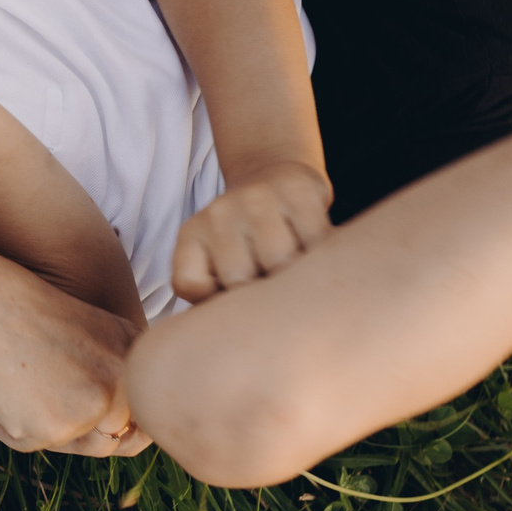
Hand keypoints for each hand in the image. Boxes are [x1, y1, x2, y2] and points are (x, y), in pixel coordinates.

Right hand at [0, 238, 149, 452]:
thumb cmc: (4, 309)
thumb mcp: (69, 335)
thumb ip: (98, 378)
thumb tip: (113, 440)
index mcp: (132, 344)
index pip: (135, 411)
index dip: (99, 416)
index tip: (57, 397)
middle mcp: (125, 376)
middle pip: (111, 438)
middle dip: (70, 428)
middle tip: (27, 391)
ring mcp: (96, 404)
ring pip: (71, 445)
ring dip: (39, 426)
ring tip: (8, 384)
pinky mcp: (59, 428)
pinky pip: (30, 445)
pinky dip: (3, 424)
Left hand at [169, 159, 332, 302]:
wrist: (273, 175)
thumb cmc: (247, 238)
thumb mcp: (215, 262)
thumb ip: (214, 297)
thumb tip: (236, 335)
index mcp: (191, 235)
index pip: (190, 286)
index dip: (217, 305)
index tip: (237, 301)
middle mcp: (218, 213)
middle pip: (239, 279)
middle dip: (261, 297)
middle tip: (275, 295)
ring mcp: (257, 198)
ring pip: (280, 261)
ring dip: (295, 278)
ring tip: (298, 278)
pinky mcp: (297, 191)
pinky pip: (315, 240)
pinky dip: (321, 256)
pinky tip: (317, 256)